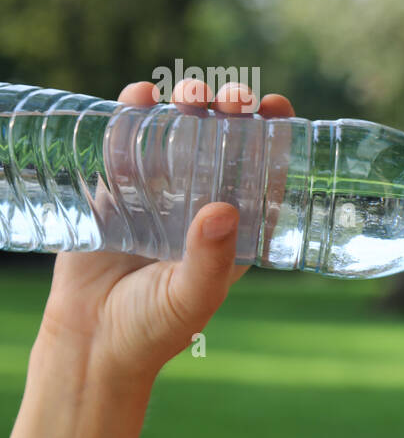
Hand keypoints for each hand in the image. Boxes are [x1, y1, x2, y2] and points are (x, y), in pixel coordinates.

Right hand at [36, 79, 296, 381]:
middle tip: (233, 99)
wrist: (90, 343)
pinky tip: (140, 94)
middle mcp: (202, 202)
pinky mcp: (115, 190)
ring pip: (179, 135)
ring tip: (191, 94)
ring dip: (188, 105)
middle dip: (233, 112)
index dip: (275, 136)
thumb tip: (224, 210)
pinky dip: (134, 114)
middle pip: (225, 143)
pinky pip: (127, 144)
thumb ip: (210, 260)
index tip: (279, 106)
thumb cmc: (154, 329)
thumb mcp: (191, 297)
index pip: (263, 172)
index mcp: (236, 227)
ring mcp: (159, 193)